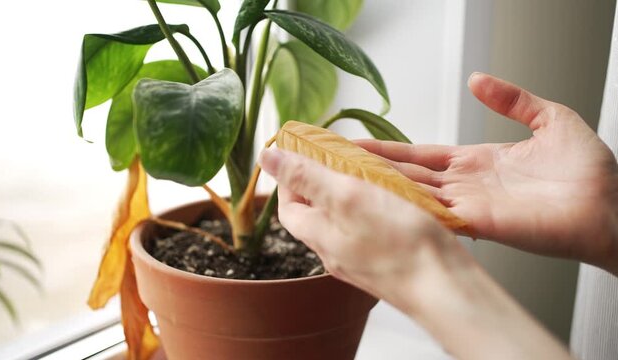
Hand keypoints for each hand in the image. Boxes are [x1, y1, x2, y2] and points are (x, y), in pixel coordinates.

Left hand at [259, 147, 570, 359]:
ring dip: (351, 193)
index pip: (289, 206)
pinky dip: (374, 208)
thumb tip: (267, 158)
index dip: (290, 178)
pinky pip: (370, 230)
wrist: (445, 287)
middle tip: (337, 157)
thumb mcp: (345, 196)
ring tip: (368, 171)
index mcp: (319, 236)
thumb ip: (306, 176)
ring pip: (345, 220)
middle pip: (316, 213)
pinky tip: (393, 199)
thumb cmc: (399, 243)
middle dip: (322, 182)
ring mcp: (362, 260)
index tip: (300, 154)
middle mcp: (336, 252)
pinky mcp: (387, 261)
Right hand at [358, 73, 617, 273]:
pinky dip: (406, 209)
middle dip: (371, 168)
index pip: (420, 153)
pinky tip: (379, 202)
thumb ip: (512, 99)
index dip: (388, 148)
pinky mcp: (479, 222)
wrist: (612, 205)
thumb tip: (477, 80)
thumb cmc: (589, 170)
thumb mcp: (550, 118)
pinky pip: (434, 214)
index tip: (357, 143)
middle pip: (406, 174)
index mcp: (476, 161)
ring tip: (344, 179)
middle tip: (334, 162)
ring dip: (380, 187)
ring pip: (413, 194)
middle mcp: (465, 185)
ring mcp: (469, 205)